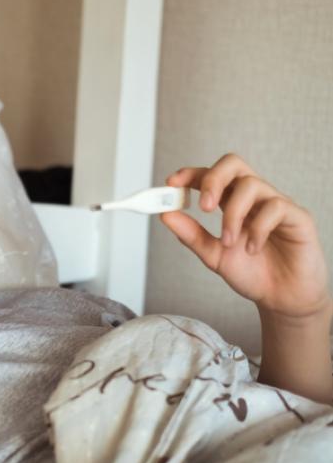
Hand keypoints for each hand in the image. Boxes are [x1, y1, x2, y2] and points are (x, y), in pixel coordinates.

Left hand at [161, 153, 330, 319]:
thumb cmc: (251, 272)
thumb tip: (165, 214)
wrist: (281, 298)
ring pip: (251, 184)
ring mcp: (276, 204)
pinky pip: (276, 207)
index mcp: (231, 202)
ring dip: (232, 215)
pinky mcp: (298, 216)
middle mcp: (253, 197)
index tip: (172, 183)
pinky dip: (258, 228)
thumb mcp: (212, 254)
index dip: (190, 174)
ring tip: (228, 242)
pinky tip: (253, 249)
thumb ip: (190, 234)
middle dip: (213, 180)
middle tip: (203, 207)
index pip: (210, 174)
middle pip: (232, 164)